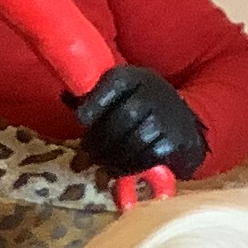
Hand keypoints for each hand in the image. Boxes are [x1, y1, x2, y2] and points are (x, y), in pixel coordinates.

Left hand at [69, 65, 207, 181]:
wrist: (182, 121)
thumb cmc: (139, 106)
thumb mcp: (120, 93)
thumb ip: (94, 96)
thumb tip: (65, 98)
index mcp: (136, 77)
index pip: (115, 83)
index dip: (96, 101)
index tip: (81, 119)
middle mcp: (155, 92)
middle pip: (124, 117)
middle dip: (101, 139)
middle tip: (88, 153)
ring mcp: (169, 116)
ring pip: (137, 140)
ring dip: (114, 157)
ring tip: (102, 164)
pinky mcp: (177, 140)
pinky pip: (150, 156)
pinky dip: (131, 166)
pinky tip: (119, 169)